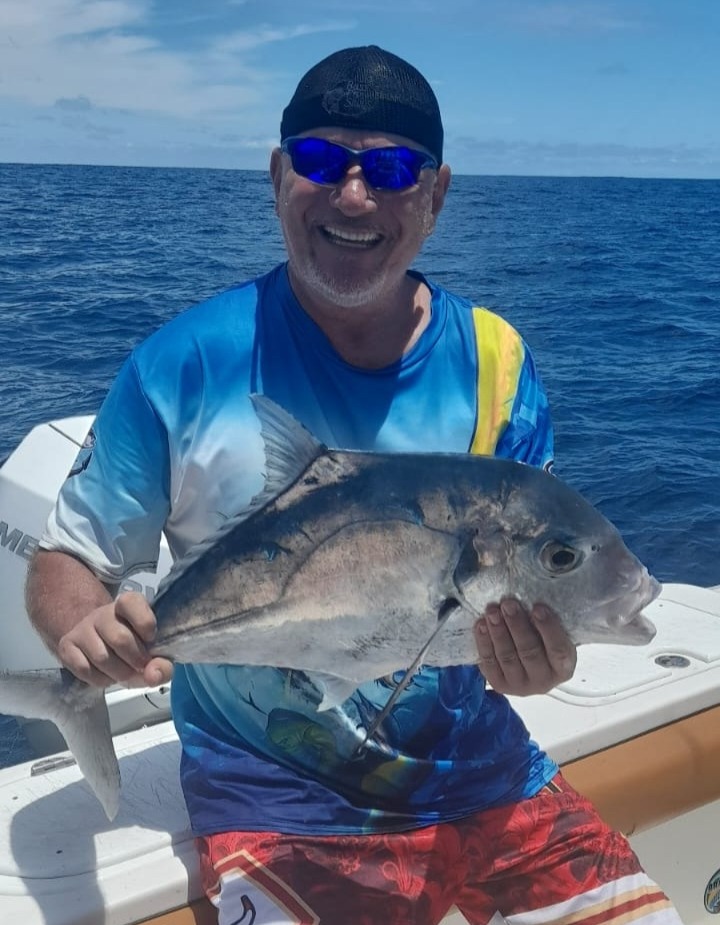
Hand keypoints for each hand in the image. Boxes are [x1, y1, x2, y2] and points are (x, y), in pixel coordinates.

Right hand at [56, 591, 172, 688]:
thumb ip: (163, 665)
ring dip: (119, 674)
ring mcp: (82, 628)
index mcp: (128, 604)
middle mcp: (102, 613)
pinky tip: (107, 675)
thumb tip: (153, 675)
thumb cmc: (133, 647)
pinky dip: (101, 680)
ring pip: (102, 657)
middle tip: (141, 667)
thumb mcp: (154, 653)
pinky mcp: (67, 646)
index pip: (131, 602)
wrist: (102, 647)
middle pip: (120, 638)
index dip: (145, 623)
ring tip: (125, 672)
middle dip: (136, 660)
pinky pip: (84, 669)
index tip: (151, 639)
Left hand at [474, 598, 576, 695]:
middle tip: (508, 604)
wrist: (527, 664)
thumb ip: (546, 621)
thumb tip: (532, 597)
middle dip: (517, 626)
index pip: (559, 650)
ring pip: (507, 657)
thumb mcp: (552, 632)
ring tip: (492, 611)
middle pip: (529, 652)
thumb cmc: (542, 641)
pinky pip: (489, 663)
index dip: (549, 629)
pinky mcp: (500, 685)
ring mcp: (520, 686)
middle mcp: (544, 682)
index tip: (538, 608)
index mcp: (563, 668)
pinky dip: (484, 642)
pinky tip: (481, 625)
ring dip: (498, 632)